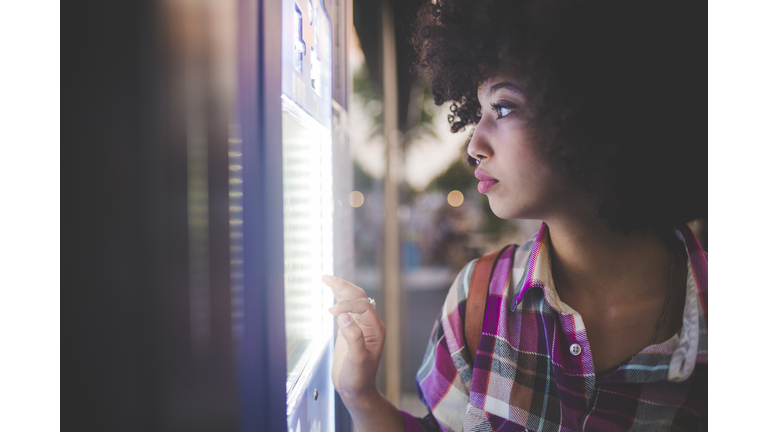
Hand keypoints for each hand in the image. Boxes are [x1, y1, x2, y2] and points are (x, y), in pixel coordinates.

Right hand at [323, 275, 385, 402]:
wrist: (356, 390)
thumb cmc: (359, 378)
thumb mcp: (357, 360)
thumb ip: (353, 338)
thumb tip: (344, 316)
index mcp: (376, 329)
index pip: (363, 306)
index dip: (348, 305)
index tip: (332, 311)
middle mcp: (370, 324)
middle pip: (359, 297)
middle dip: (344, 287)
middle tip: (326, 278)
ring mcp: (361, 326)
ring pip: (352, 301)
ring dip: (341, 289)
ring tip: (326, 278)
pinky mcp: (351, 329)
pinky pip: (346, 309)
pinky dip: (339, 299)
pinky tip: (331, 292)